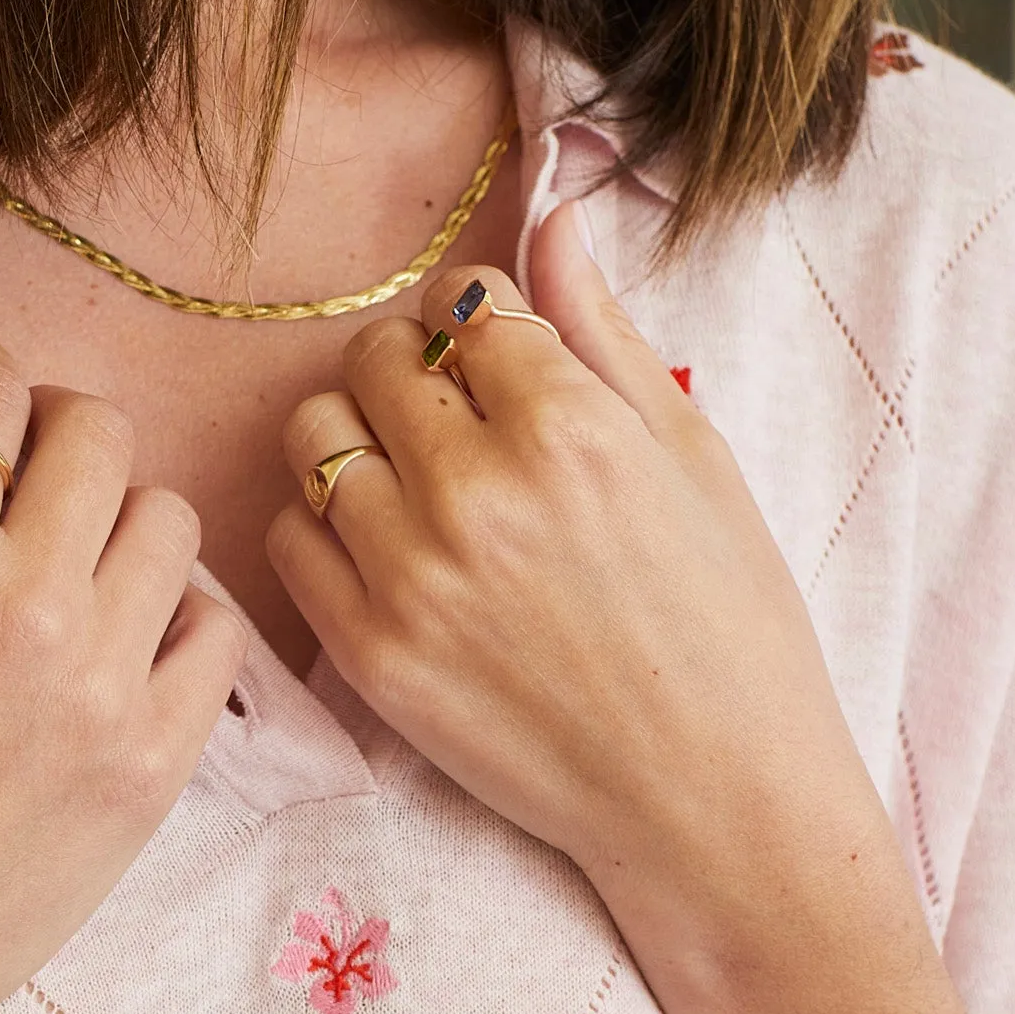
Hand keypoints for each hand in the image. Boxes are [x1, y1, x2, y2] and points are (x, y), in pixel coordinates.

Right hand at [0, 332, 244, 1013]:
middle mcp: (29, 600)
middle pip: (99, 432)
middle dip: (57, 425)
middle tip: (25, 470)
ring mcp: (107, 682)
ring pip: (170, 519)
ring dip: (120, 516)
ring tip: (75, 561)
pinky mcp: (158, 758)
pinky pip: (218, 631)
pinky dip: (178, 613)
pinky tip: (124, 637)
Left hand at [266, 205, 886, 947]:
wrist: (712, 796)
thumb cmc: (727, 624)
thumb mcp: (693, 458)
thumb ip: (604, 333)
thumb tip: (554, 217)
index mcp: (567, 424)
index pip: (459, 301)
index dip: (473, 319)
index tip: (490, 355)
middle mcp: (475, 490)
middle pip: (372, 358)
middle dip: (407, 368)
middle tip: (451, 418)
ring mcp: (410, 576)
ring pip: (313, 439)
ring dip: (355, 440)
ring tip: (410, 481)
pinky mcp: (369, 654)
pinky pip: (287, 538)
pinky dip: (320, 526)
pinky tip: (382, 547)